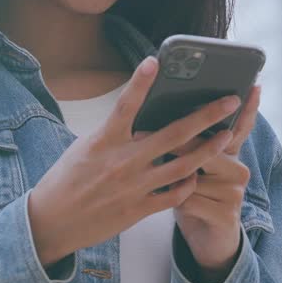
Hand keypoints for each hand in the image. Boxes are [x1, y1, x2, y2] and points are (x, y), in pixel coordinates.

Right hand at [27, 56, 241, 267]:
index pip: (125, 105)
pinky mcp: (138, 209)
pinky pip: (174, 195)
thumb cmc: (65, 181)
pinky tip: (195, 175)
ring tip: (226, 137)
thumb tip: (143, 123)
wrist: (51, 221)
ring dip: (209, 149)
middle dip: (206, 115)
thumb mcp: (84, 149)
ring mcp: (134, 186)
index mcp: (104, 141)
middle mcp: (123, 161)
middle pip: (173, 134)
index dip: (140, 81)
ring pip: (183, 165)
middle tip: (230, 102)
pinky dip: (188, 183)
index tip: (155, 61)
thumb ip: (114, 136)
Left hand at [168, 84, 262, 282]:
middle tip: (151, 135)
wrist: (205, 239)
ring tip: (157, 179)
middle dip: (180, 143)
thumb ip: (189, 145)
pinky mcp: (226, 215)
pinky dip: (173, 201)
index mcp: (229, 155)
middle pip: (208, 148)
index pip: (239, 127)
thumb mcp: (193, 168)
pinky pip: (189, 199)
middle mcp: (238, 170)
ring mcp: (235, 193)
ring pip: (193, 175)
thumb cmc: (193, 195)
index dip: (248, 108)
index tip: (253, 86)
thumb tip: (167, 117)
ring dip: (171, 177)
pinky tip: (170, 203)